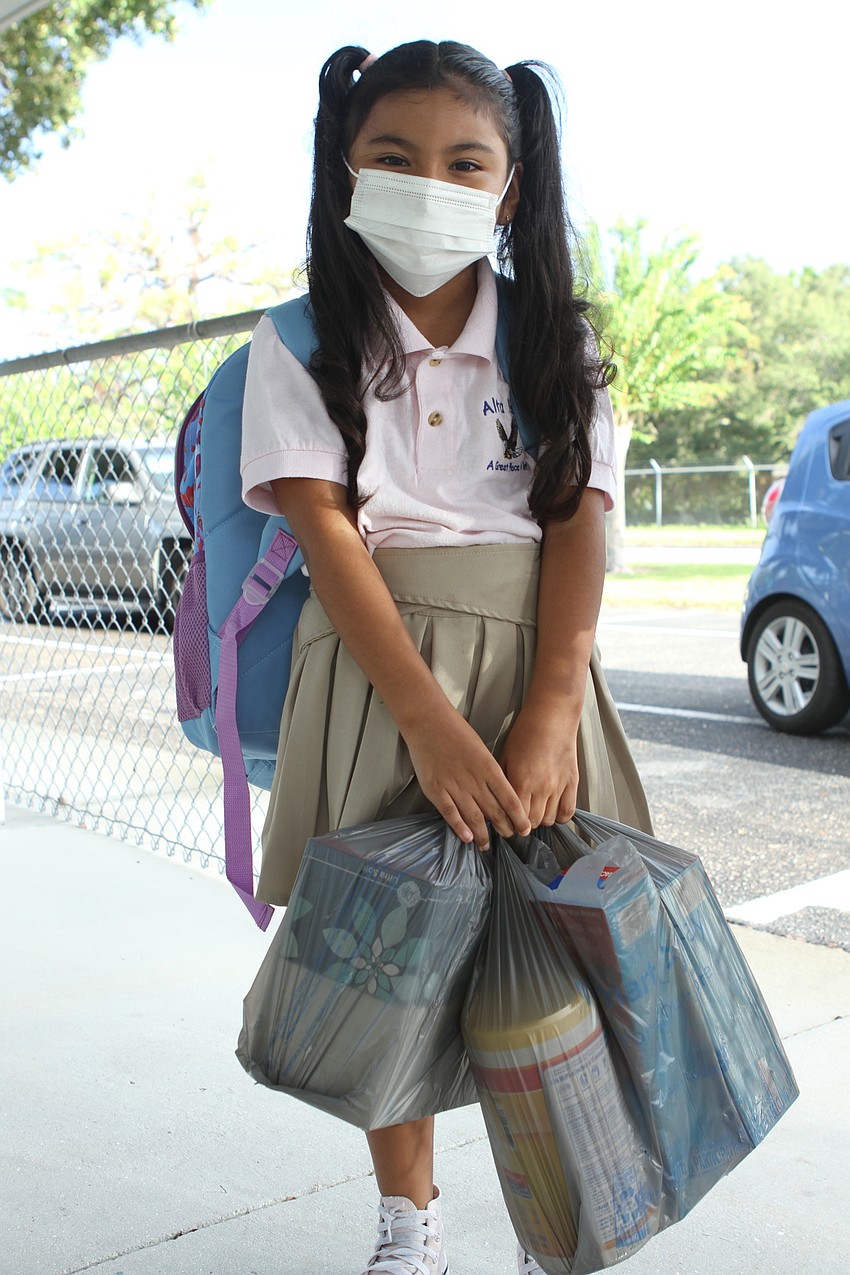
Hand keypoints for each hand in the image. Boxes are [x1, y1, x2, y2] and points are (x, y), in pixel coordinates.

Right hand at [403, 707, 531, 849]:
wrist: (429, 722)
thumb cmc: (457, 733)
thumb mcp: (482, 750)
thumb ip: (491, 773)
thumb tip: (500, 794)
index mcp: (489, 769)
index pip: (510, 799)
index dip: (519, 817)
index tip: (524, 829)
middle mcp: (474, 780)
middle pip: (494, 811)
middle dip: (503, 828)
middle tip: (508, 838)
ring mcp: (454, 786)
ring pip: (473, 817)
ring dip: (482, 834)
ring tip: (486, 845)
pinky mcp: (436, 790)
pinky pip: (450, 813)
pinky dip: (459, 827)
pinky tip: (466, 838)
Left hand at [498, 701, 580, 829]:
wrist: (552, 717)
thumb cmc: (525, 733)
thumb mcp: (504, 756)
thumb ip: (502, 781)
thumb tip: (496, 801)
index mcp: (520, 782)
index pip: (514, 818)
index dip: (509, 824)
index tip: (507, 823)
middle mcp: (540, 788)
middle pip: (532, 822)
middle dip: (524, 823)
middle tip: (520, 817)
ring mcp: (558, 787)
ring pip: (549, 820)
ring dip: (540, 819)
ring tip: (535, 811)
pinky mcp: (572, 783)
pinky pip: (567, 812)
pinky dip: (560, 816)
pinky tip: (552, 810)